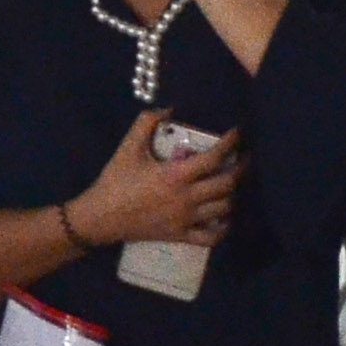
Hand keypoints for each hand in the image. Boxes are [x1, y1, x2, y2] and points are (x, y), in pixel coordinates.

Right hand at [61, 110, 237, 252]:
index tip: (238, 133)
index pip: (214, 158)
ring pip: (224, 208)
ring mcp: (186, 219)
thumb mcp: (127, 148)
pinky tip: (224, 218)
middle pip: (227, 184)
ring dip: (232, 194)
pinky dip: (223, 228)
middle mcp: (186, 198)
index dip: (230, 143)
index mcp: (175, 175)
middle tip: (244, 158)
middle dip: (241, 168)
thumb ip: (146, 123)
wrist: (100, 218)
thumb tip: (170, 108)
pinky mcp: (181, 235)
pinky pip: (211, 237)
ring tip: (232, 184)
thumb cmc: (115, 181)